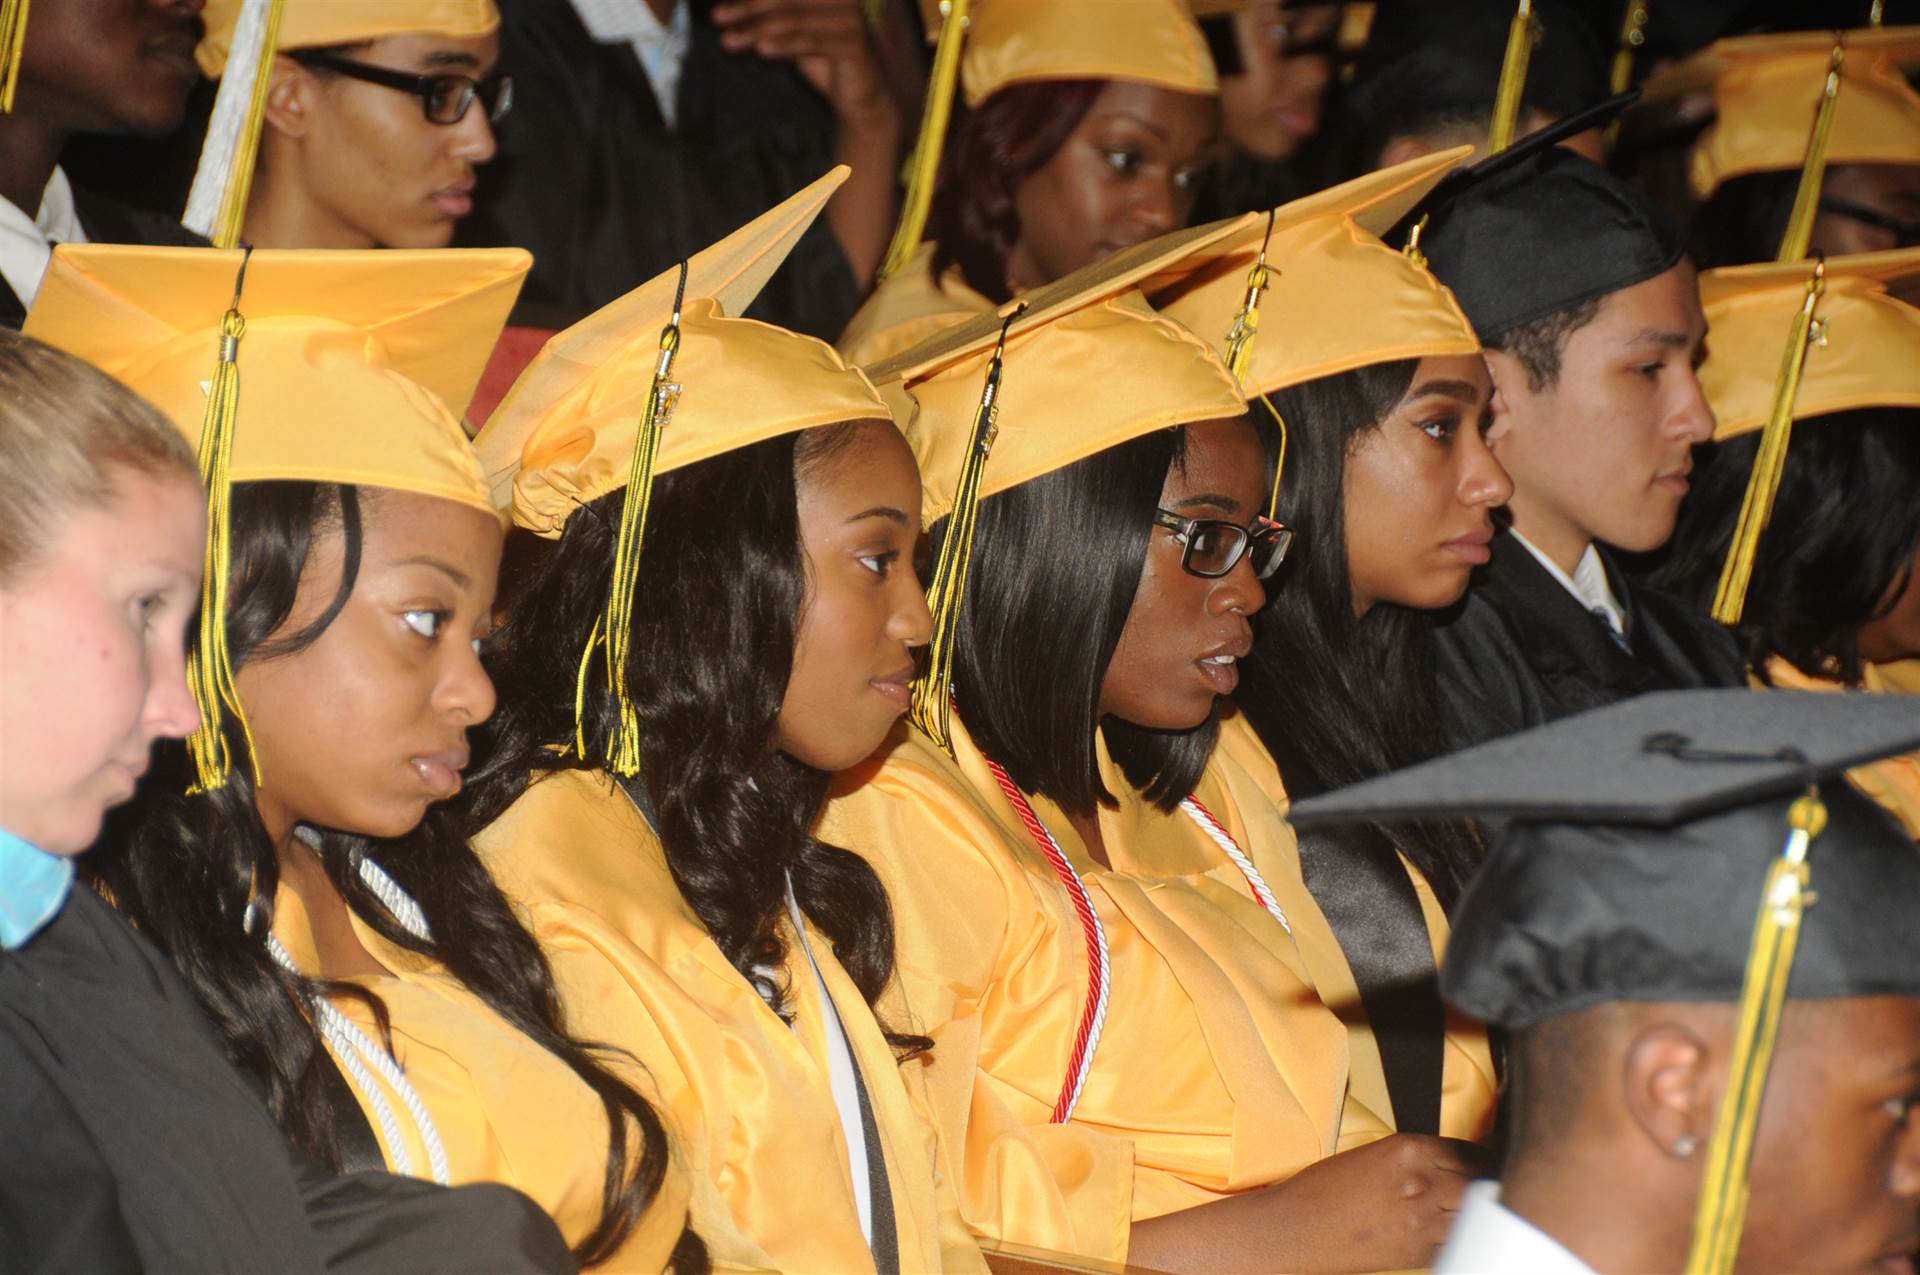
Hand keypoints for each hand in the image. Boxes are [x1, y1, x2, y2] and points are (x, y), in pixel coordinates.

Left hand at [711, 0, 895, 125]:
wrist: (860, 98)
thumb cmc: (825, 60)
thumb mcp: (793, 34)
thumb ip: (771, 18)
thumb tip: (729, 10)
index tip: (721, 8)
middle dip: (747, 8)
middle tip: (718, 18)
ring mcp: (850, 17)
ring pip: (793, 19)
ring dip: (756, 29)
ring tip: (729, 40)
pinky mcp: (854, 43)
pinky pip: (811, 40)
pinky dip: (784, 44)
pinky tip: (760, 49)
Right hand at [1259, 1134, 1486, 1272]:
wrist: (1297, 1228)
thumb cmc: (1325, 1189)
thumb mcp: (1375, 1154)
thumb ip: (1419, 1158)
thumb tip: (1456, 1165)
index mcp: (1409, 1148)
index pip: (1471, 1150)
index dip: (1489, 1158)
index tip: (1495, 1161)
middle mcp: (1422, 1182)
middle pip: (1481, 1183)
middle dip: (1491, 1185)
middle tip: (1497, 1187)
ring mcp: (1424, 1220)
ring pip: (1476, 1216)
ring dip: (1482, 1214)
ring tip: (1484, 1212)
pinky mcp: (1420, 1252)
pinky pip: (1460, 1245)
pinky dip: (1465, 1240)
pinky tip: (1462, 1235)